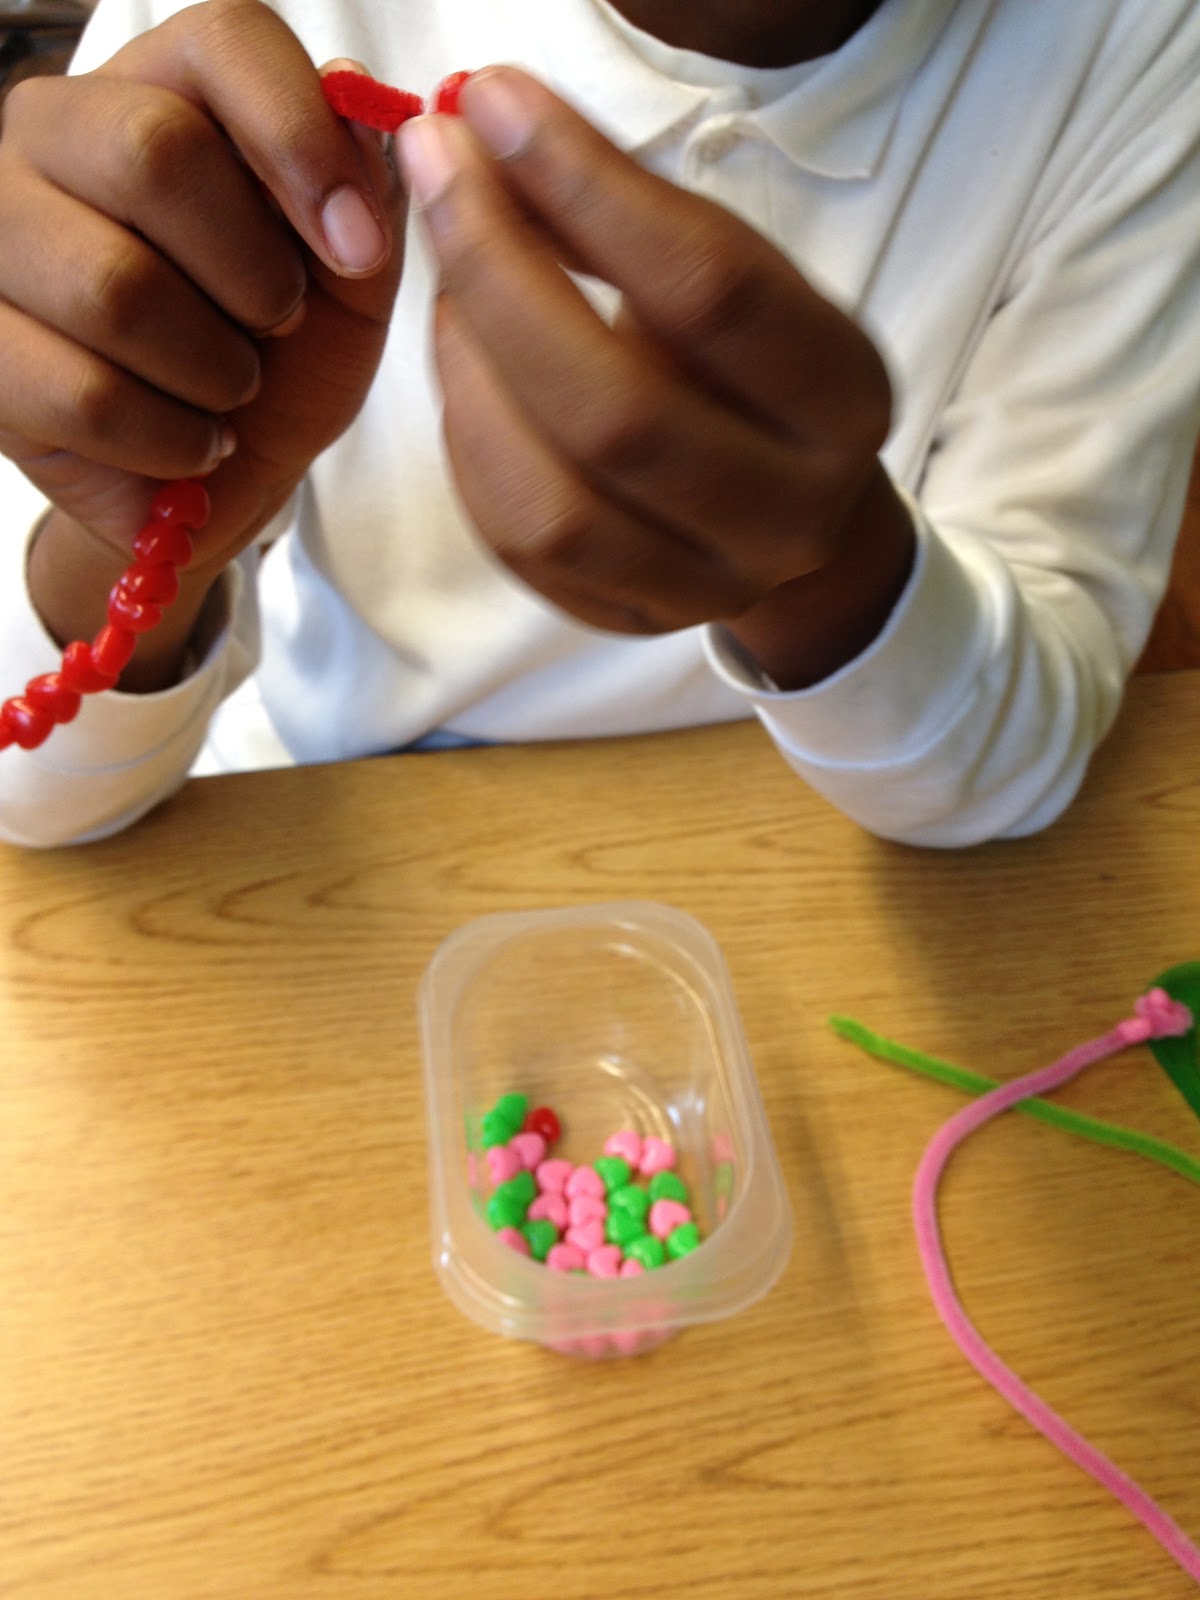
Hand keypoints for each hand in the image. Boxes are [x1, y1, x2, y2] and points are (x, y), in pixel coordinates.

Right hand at [0, 0, 406, 683]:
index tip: (358, 246)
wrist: (224, 474)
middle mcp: (56, 135)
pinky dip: (171, 439)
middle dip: (253, 271)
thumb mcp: (352, 282)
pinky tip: (192, 440)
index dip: (301, 140)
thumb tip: (364, 112)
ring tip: (232, 390)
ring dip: (214, 369)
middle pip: (153, 152)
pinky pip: (87, 394)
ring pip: (114, 287)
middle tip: (277, 323)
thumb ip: (365, 193)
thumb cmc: (283, 362)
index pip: (224, 40)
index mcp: (162, 90)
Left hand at [401, 66, 914, 688]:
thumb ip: (627, 220)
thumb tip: (487, 136)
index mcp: (842, 403)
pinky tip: (463, 365)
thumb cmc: (750, 368)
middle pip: (618, 413)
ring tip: (448, 281)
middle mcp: (786, 514)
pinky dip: (468, 440)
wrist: (793, 511)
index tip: (496, 102)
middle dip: (501, 272)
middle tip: (436, 172)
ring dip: (471, 371)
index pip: (711, 291)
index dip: (590, 187)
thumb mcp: (731, 278)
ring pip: (551, 505)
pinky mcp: (627, 622)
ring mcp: (704, 587)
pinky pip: (516, 543)